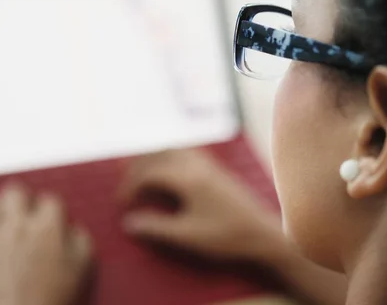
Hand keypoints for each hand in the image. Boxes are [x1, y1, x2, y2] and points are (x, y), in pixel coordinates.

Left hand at [0, 184, 92, 304]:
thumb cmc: (57, 294)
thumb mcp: (85, 263)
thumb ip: (80, 236)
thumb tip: (69, 227)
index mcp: (48, 225)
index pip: (50, 198)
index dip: (54, 209)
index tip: (55, 220)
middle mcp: (19, 225)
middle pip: (14, 191)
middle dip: (23, 197)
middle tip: (29, 209)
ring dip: (0, 208)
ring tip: (8, 217)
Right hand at [117, 149, 283, 262]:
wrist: (263, 234)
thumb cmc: (225, 236)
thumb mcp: (187, 236)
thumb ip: (156, 227)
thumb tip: (128, 222)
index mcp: (188, 179)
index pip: (150, 172)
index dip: (131, 185)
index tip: (123, 204)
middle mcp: (198, 166)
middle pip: (160, 154)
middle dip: (139, 167)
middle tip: (127, 186)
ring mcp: (210, 166)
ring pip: (175, 150)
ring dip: (155, 158)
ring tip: (142, 174)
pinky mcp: (218, 171)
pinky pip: (188, 153)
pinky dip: (171, 157)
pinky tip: (170, 171)